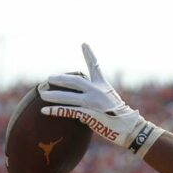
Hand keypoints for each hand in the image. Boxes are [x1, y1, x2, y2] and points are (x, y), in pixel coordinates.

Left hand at [40, 44, 161, 154]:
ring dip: (54, 96)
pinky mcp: (89, 114)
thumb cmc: (122, 120)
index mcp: (103, 87)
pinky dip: (56, 110)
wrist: (130, 128)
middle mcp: (97, 91)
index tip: (84, 44)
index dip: (89, 55)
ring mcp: (92, 102)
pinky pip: (68, 111)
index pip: (95, 67)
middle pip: (74, 81)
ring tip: (42, 94)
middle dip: (61, 79)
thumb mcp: (111, 103)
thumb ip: (99, 99)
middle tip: (49, 78)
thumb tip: (88, 103)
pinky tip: (45, 110)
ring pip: (69, 96)